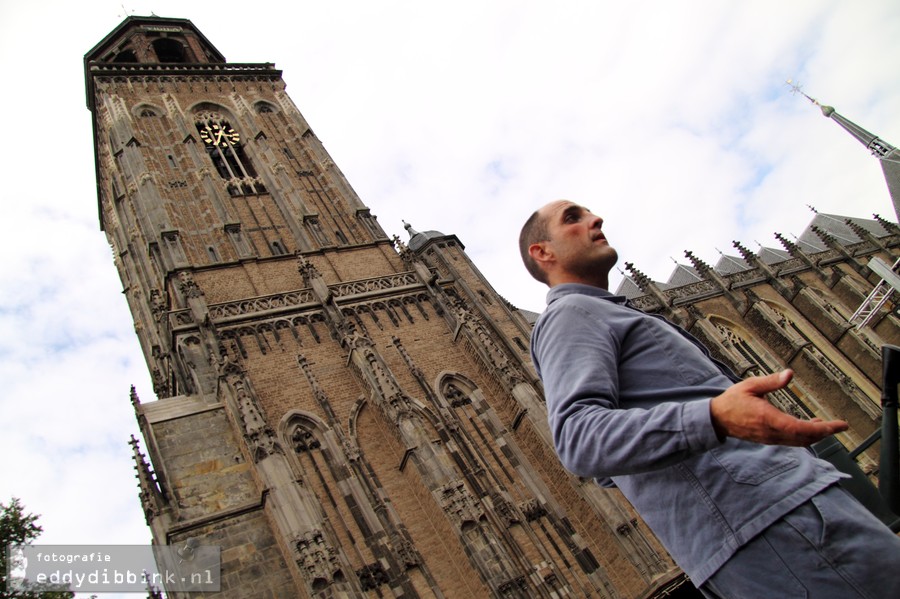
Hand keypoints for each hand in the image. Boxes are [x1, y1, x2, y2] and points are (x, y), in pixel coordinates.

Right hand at [709, 369, 847, 445]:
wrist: (717, 419)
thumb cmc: (733, 401)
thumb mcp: (750, 385)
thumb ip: (771, 382)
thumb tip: (789, 374)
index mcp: (768, 418)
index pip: (802, 428)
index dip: (823, 429)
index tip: (839, 425)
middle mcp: (772, 432)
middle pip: (805, 438)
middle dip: (824, 433)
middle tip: (839, 426)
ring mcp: (770, 438)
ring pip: (799, 441)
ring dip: (815, 435)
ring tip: (827, 426)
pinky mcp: (769, 439)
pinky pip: (791, 441)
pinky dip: (804, 436)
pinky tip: (809, 427)